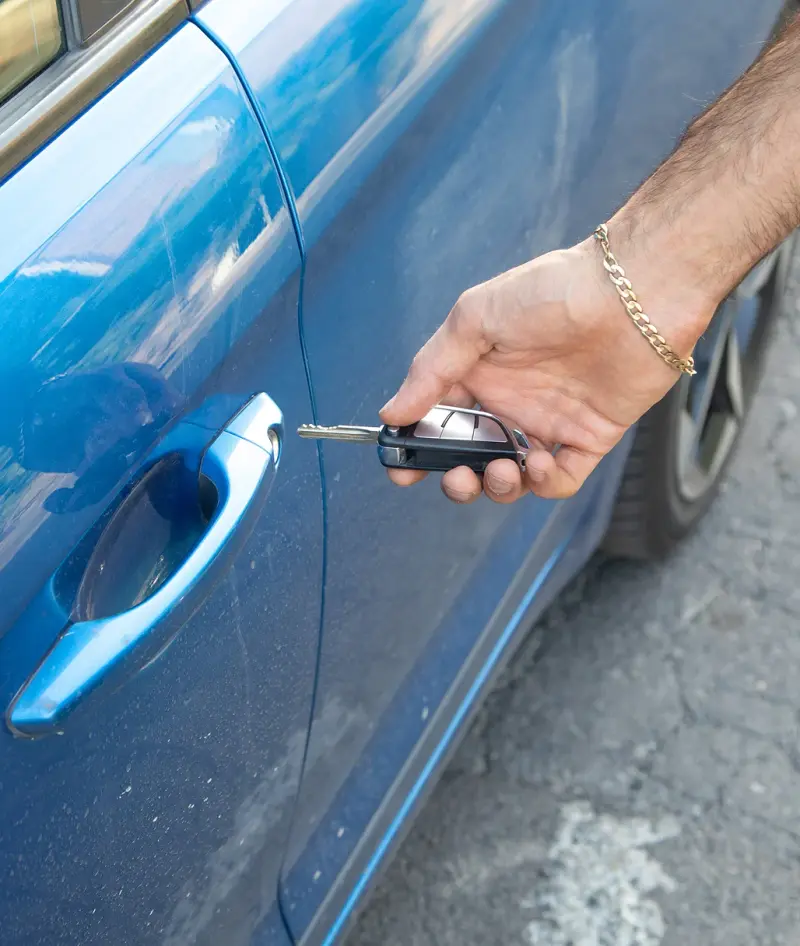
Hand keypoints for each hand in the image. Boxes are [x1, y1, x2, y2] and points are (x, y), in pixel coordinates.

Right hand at [380, 238, 711, 503]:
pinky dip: (545, 483)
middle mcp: (511, 402)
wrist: (633, 291)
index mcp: (479, 374)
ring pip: (512, 477)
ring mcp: (549, 422)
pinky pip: (561, 479)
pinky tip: (539, 464)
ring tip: (502, 470)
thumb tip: (392, 413)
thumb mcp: (475, 319)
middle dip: (457, 478)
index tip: (402, 468)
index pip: (439, 420)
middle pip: (472, 458)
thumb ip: (431, 370)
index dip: (418, 447)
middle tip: (456, 477)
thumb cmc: (551, 291)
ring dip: (499, 487)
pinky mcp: (588, 437)